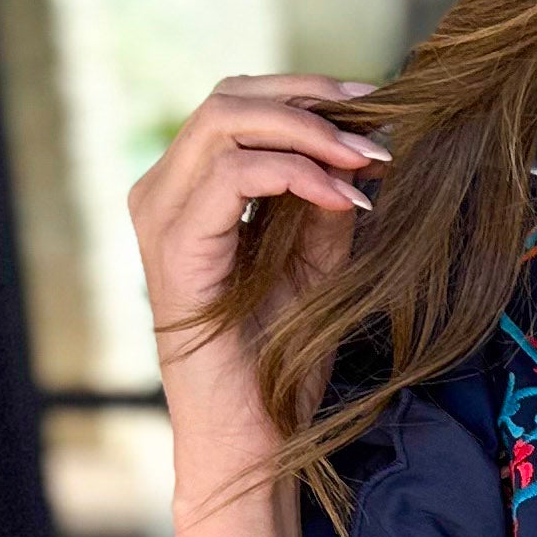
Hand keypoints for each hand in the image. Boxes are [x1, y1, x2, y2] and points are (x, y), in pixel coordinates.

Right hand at [124, 71, 387, 483]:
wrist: (253, 442)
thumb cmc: (280, 364)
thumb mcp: (318, 265)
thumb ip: (327, 204)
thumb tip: (365, 146)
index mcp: (188, 193)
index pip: (238, 105)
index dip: (308, 94)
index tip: (376, 109)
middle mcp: (162, 195)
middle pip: (228, 97)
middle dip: (310, 97)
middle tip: (376, 121)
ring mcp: (160, 220)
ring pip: (224, 121)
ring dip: (308, 131)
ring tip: (366, 159)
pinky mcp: (175, 252)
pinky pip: (231, 176)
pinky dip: (295, 173)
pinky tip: (342, 197)